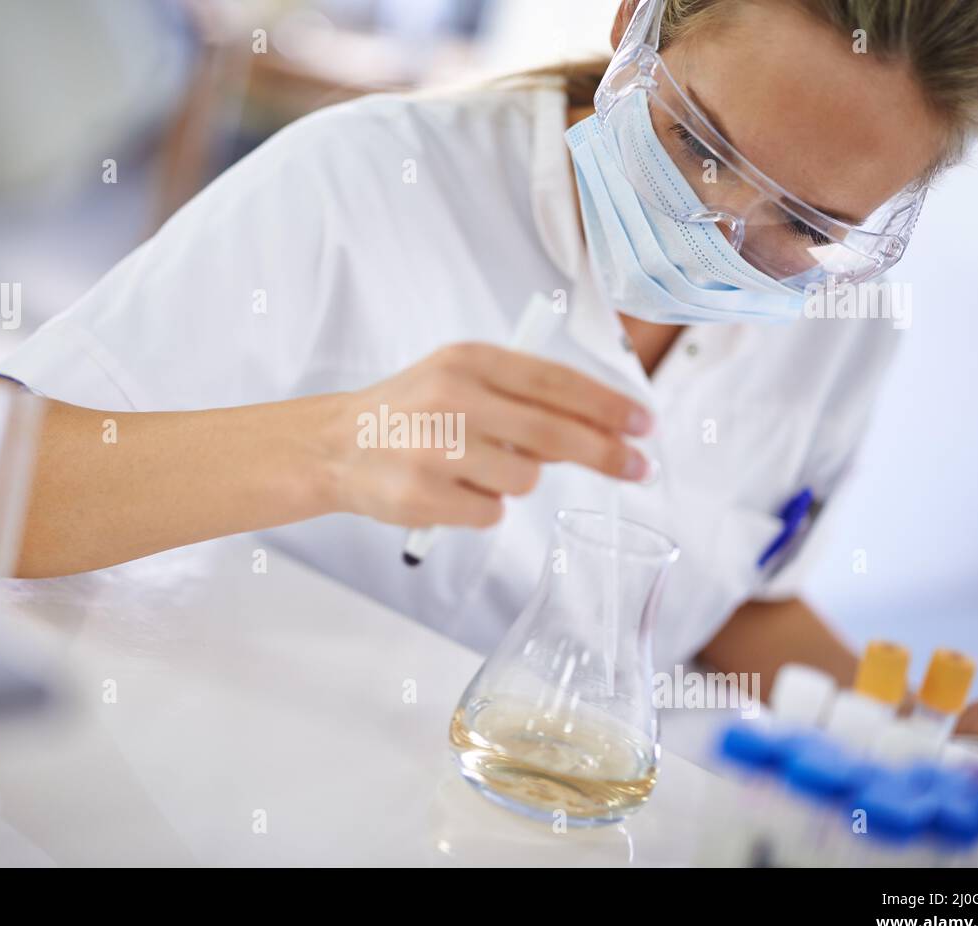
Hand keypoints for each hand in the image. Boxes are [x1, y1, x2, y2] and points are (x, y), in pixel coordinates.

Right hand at [325, 342, 652, 527]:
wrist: (334, 445)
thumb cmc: (410, 412)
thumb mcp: (459, 377)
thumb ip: (520, 394)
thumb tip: (598, 426)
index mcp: (466, 361)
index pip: (554, 381)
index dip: (606, 405)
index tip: (643, 424)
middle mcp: (450, 399)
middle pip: (552, 432)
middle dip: (605, 454)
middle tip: (639, 468)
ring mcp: (434, 449)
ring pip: (524, 479)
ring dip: (516, 481)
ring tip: (476, 469)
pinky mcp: (421, 495)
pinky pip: (491, 513)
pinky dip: (482, 508)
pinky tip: (451, 490)